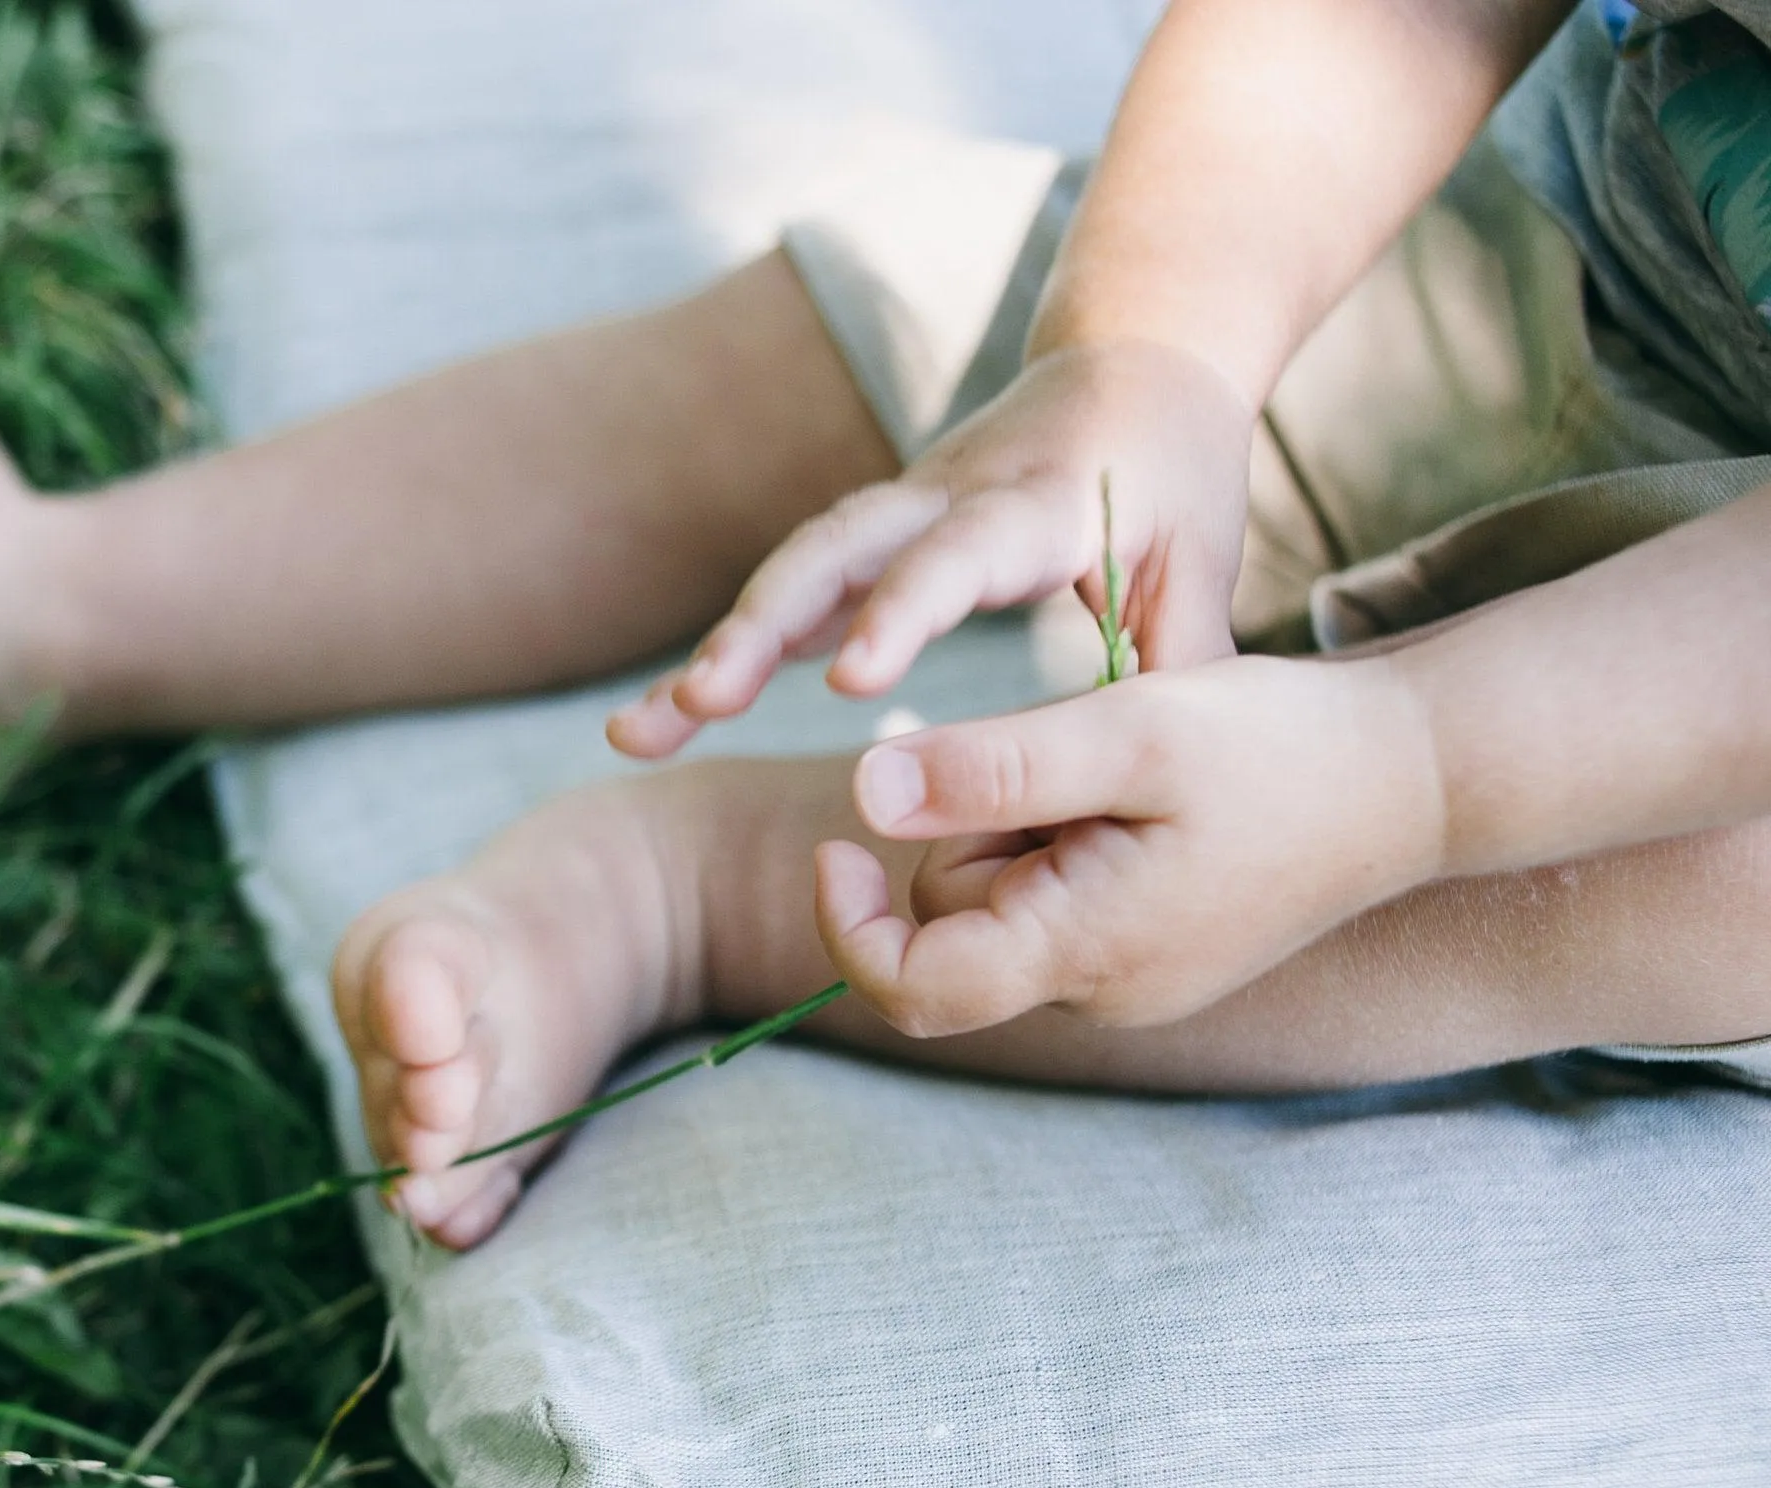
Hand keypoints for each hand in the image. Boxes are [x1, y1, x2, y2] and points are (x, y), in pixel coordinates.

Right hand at [607, 339, 1253, 757]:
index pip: (957, 555)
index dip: (901, 612)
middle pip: (834, 550)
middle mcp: (943, 498)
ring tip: (637, 735)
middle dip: (760, 625)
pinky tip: (651, 724)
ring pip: (789, 573)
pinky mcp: (862, 543)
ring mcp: (892, 515)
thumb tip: (1169, 778)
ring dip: (715, 651)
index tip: (847, 681)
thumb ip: (1178, 661)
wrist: (1133, 359)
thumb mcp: (1200, 559)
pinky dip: (718, 657)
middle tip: (700, 702)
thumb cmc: (1173, 469)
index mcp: (1036, 502)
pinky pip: (780, 597)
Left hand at [812, 656, 1446, 1034]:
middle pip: (952, 921)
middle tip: (1071, 757)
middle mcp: (1098, 993)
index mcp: (1083, 953)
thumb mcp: (1124, 732)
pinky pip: (1058, 898)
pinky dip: (1070, 839)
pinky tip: (1147, 796)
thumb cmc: (1278, 747)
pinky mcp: (1152, 951)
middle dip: (972, 832)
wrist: (1416, 775)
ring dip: (1024, 826)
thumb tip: (863, 794)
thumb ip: (991, 768)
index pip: (912, 986)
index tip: (841, 838)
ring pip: (1002, 901)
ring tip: (1123, 770)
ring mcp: (1128, 979)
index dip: (850, 922)